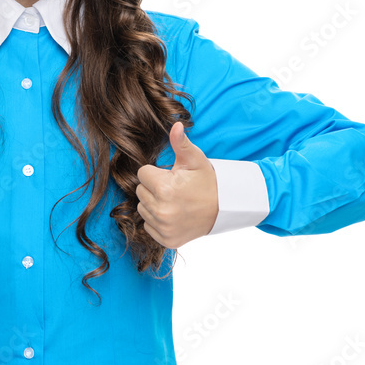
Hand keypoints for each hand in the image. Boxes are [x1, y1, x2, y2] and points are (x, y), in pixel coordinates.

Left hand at [136, 122, 217, 248]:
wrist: (224, 209)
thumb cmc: (207, 181)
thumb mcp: (195, 159)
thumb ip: (181, 143)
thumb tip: (176, 124)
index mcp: (164, 188)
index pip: (141, 174)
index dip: (155, 173)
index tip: (170, 176)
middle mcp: (161, 210)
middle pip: (140, 192)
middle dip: (153, 188)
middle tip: (174, 189)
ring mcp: (164, 227)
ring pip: (143, 209)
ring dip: (153, 204)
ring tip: (174, 201)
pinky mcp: (167, 240)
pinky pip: (148, 226)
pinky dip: (157, 221)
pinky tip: (174, 215)